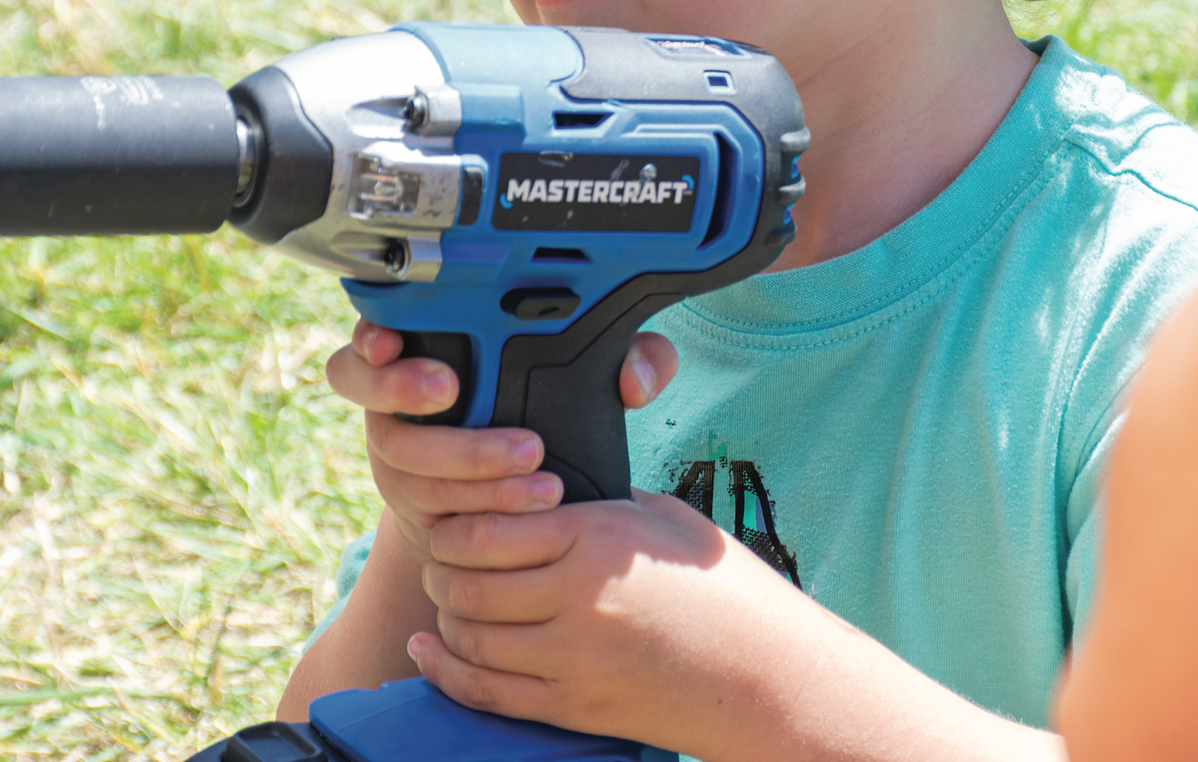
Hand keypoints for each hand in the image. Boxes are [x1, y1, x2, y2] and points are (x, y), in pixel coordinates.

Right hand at [324, 320, 678, 561]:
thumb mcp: (595, 375)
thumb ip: (631, 358)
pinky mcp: (416, 509)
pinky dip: (480, 508)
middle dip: (398, 386)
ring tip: (532, 468)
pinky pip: (432, 510)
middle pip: (358, 384)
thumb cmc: (551, 413)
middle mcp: (396, 402)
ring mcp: (399, 457)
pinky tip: (525, 505)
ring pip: (405, 458)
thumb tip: (635, 380)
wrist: (522, 494)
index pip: (374, 329)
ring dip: (465, 461)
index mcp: (425, 349)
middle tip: (450, 390)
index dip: (371, 332)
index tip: (393, 339)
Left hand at [407, 490, 804, 753]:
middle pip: (468, 585)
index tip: (452, 520)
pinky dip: (445, 669)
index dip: (456, 525)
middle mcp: (579, 598)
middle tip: (442, 559)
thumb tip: (545, 489)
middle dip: (442, 570)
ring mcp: (574, 659)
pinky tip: (429, 649)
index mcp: (599, 538)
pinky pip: (486, 692)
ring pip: (469, 638)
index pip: (489, 528)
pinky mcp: (574, 708)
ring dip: (445, 617)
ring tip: (446, 600)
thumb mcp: (663, 519)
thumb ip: (599, 501)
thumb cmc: (725, 591)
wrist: (769, 676)